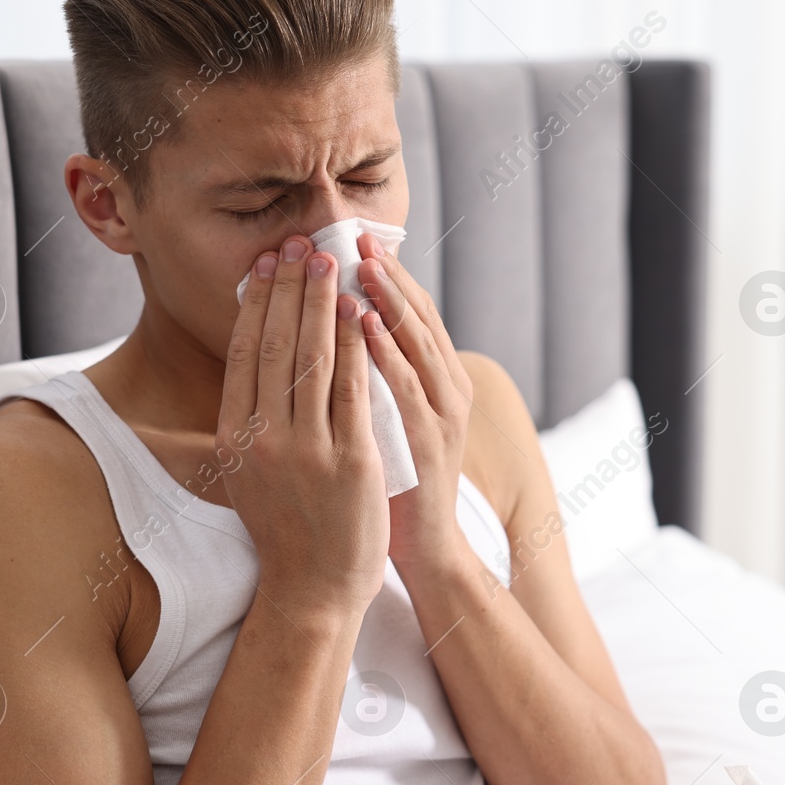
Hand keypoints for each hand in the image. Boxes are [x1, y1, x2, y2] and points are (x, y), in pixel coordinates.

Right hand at [218, 236, 389, 617]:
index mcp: (233, 437)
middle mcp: (263, 439)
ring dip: (322, 302)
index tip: (268, 263)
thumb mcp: (246, 472)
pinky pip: (353, 390)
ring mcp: (306, 451)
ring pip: (313, 359)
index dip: (257, 302)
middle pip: (275, 345)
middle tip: (301, 244)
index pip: (243, 353)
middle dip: (289, 287)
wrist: (312, 587)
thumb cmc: (285, 527)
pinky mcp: (349, 462)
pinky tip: (361, 312)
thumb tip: (246, 362)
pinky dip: (356, 346)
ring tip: (331, 262)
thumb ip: (246, 420)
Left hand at [355, 232, 475, 575]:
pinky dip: (386, 350)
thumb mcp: (383, 419)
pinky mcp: (429, 441)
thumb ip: (373, 379)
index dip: (385, 275)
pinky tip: (364, 322)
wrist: (421, 548)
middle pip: (418, 317)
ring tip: (361, 263)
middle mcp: (448, 389)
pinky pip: (405, 386)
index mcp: (437, 381)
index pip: (411, 313)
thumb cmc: (392, 485)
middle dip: (386, 274)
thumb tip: (337, 331)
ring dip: (388, 298)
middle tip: (356, 236)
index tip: (353, 240)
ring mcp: (441, 414)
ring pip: (416, 342)